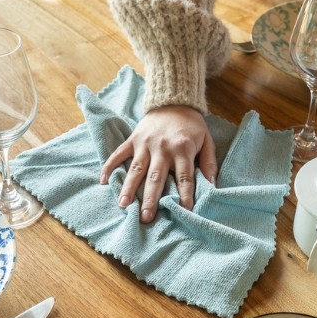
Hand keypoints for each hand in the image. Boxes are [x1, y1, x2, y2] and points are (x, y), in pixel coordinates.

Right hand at [99, 105, 217, 223]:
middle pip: (156, 177)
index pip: (184, 176)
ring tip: (123, 205)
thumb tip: (212, 185)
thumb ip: (208, 163)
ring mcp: (145, 144)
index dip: (185, 194)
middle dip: (151, 198)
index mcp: (183, 149)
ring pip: (136, 169)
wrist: (174, 100)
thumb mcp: (207, 140)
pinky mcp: (133, 139)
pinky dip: (110, 166)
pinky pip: (119, 154)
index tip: (184, 211)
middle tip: (146, 217)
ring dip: (129, 188)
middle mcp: (162, 148)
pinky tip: (103, 181)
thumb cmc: (192, 126)